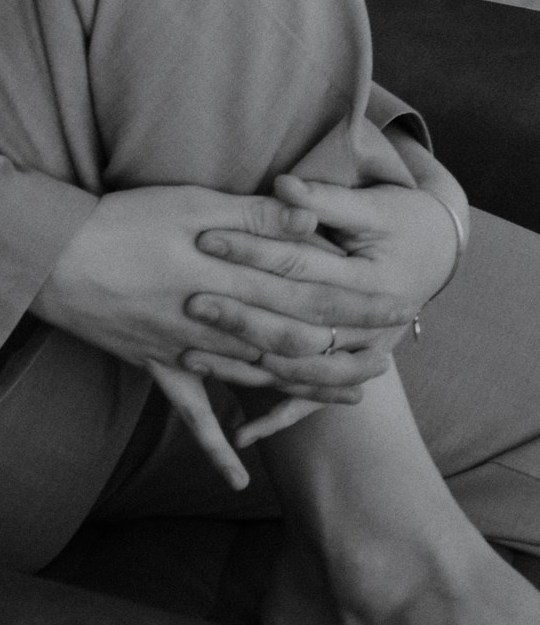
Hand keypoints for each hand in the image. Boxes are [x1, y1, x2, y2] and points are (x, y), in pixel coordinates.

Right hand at [31, 180, 424, 488]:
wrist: (51, 259)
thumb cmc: (120, 220)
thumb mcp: (189, 202)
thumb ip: (253, 214)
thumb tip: (311, 216)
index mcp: (229, 278)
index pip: (310, 293)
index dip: (358, 301)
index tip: (399, 307)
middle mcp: (218, 322)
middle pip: (296, 340)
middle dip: (348, 348)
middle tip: (392, 357)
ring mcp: (188, 350)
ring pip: (260, 378)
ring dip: (307, 389)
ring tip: (352, 398)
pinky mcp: (157, 365)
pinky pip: (191, 414)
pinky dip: (216, 447)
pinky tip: (239, 478)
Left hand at [179, 148, 465, 415]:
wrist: (434, 252)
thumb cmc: (399, 221)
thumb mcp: (371, 208)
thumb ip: (325, 200)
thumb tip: (285, 186)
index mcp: (373, 282)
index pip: (301, 267)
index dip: (252, 250)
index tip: (205, 239)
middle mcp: (370, 330)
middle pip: (295, 327)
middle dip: (240, 315)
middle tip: (190, 301)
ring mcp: (359, 358)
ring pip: (295, 372)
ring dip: (244, 368)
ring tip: (191, 357)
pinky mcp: (346, 373)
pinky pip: (305, 404)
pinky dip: (274, 420)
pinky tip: (238, 438)